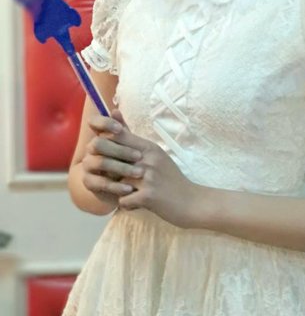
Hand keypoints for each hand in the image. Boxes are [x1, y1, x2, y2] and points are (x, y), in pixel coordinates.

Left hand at [85, 110, 202, 228]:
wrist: (191, 201)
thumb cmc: (170, 177)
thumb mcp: (154, 153)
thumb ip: (132, 137)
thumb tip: (113, 111)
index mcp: (149, 148)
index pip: (118, 136)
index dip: (106, 144)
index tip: (103, 154)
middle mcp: (148, 160)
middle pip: (112, 157)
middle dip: (105, 168)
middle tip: (107, 177)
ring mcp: (148, 178)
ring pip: (114, 182)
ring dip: (115, 190)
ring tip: (122, 191)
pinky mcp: (148, 196)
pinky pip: (123, 201)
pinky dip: (126, 204)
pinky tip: (133, 203)